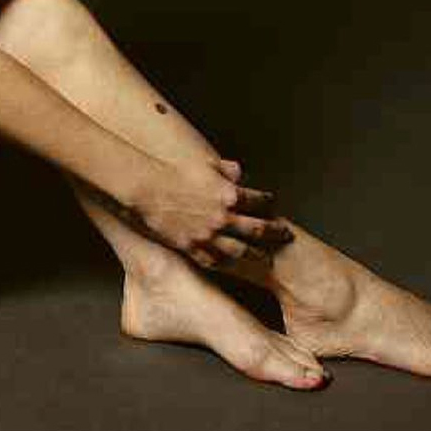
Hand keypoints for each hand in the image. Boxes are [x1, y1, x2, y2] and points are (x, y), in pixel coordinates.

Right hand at [127, 158, 289, 269]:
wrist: (146, 186)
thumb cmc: (173, 171)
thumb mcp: (204, 164)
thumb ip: (225, 170)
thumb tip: (238, 173)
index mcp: (228, 195)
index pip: (258, 201)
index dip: (268, 202)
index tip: (273, 203)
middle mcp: (222, 219)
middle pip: (257, 231)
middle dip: (274, 233)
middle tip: (284, 236)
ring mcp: (207, 236)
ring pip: (240, 252)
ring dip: (256, 255)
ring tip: (265, 259)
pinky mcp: (191, 247)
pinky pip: (213, 261)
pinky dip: (226, 265)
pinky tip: (232, 266)